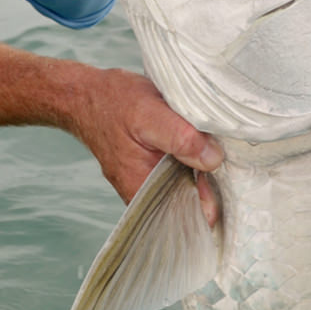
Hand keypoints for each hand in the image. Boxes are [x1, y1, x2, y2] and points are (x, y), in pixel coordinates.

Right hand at [67, 67, 222, 219]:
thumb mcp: (149, 113)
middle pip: (192, 199)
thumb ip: (181, 138)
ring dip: (202, 166)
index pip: (190, 214)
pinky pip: (179, 171)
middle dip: (212, 180)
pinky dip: (190, 158)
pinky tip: (195, 141)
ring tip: (208, 143)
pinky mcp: (150, 166)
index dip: (214, 197)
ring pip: (187, 183)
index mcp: (144, 189)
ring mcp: (148, 180)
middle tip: (220, 151)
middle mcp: (146, 192)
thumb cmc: (112, 102)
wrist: (84, 95)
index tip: (226, 173)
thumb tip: (213, 160)